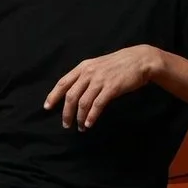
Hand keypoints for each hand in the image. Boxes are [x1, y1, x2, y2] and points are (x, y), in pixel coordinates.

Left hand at [43, 45, 158, 129]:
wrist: (140, 60)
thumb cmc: (118, 65)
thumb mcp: (97, 66)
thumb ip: (85, 77)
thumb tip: (73, 94)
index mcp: (83, 67)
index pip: (63, 83)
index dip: (53, 96)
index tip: (47, 107)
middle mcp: (89, 73)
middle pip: (71, 96)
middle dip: (66, 112)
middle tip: (66, 124)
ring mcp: (100, 80)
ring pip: (83, 102)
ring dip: (79, 118)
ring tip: (80, 127)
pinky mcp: (111, 88)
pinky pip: (97, 105)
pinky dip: (91, 116)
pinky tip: (89, 123)